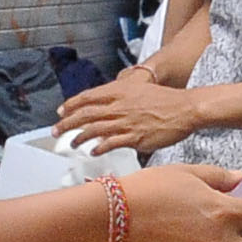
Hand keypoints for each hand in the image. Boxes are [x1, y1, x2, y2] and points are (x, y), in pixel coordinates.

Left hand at [57, 74, 200, 156]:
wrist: (185, 108)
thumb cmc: (165, 100)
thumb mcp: (139, 91)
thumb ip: (121, 98)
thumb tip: (106, 107)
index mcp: (120, 91)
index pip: (88, 97)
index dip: (71, 105)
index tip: (60, 112)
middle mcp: (120, 105)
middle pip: (86, 114)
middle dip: (67, 123)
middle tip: (56, 131)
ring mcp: (127, 122)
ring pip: (94, 130)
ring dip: (79, 137)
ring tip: (71, 143)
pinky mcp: (135, 137)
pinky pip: (111, 143)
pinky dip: (99, 148)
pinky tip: (92, 151)